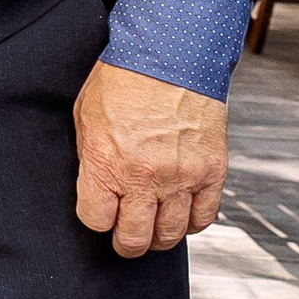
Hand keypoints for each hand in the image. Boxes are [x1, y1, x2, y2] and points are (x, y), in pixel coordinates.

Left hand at [73, 60, 227, 258]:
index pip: (97, 221)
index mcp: (108, 164)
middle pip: (135, 238)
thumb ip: (92, 159)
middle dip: (127, 243)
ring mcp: (183, 177)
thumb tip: (96, 188)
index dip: (98, 220)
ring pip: (171, 234)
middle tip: (126, 238)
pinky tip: (182, 212)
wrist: (172, 54)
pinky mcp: (212, 171)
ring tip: (154, 227)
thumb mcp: (86, 118)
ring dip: (159, 236)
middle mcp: (145, 177)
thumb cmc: (124, 80)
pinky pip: (204, 216)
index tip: (102, 213)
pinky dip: (192, 221)